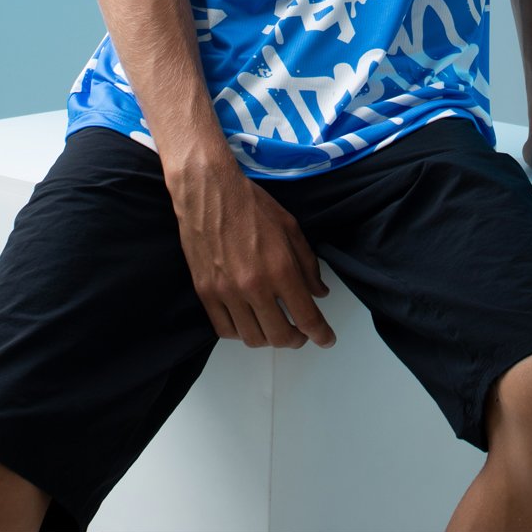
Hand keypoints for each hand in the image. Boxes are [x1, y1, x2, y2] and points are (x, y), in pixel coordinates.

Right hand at [170, 162, 335, 349]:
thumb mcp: (290, 227)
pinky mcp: (205, 293)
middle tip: (301, 333)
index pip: (306, 317)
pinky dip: (241, 333)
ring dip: (269, 338)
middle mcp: (254, 287)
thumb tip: (319, 293)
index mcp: (280, 269)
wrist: (208, 192)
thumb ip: (307, 264)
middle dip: (297, 340)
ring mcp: (227, 293)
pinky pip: (225, 330)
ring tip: (274, 326)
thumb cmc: (251, 204)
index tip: (326, 340)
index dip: (321, 335)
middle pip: (280, 336)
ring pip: (252, 338)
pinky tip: (248, 321)